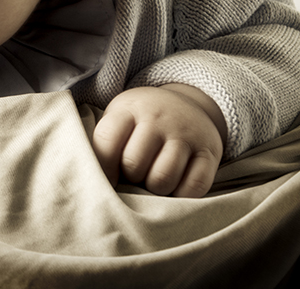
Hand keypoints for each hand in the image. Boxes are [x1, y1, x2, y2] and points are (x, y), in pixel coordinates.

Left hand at [92, 84, 226, 197]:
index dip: (102, 168)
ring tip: (153, 179)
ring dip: (155, 188)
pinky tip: (175, 186)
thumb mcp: (119, 117)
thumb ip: (104, 142)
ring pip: (163, 179)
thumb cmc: (140, 121)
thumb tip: (89, 180)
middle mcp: (158, 118)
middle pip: (134, 164)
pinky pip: (194, 186)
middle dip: (131, 177)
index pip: (107, 141)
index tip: (106, 179)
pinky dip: (182, 195)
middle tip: (135, 174)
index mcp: (129, 108)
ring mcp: (186, 133)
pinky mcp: (209, 151)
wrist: (186, 103)